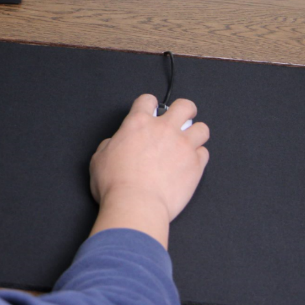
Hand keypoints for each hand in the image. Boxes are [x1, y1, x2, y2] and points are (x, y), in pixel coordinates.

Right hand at [89, 94, 209, 246]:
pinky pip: (205, 153)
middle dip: (184, 110)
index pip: (148, 100)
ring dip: (196, 134)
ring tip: (188, 143)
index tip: (150, 111)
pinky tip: (190, 164)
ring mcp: (183, 146)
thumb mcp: (100, 158)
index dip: (149, 104)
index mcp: (138, 123)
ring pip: (202, 128)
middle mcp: (164, 129)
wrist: (136, 205)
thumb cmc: (115, 184)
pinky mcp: (195, 165)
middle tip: (180, 119)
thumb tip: (117, 144)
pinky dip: (198, 157)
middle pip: (185, 106)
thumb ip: (111, 144)